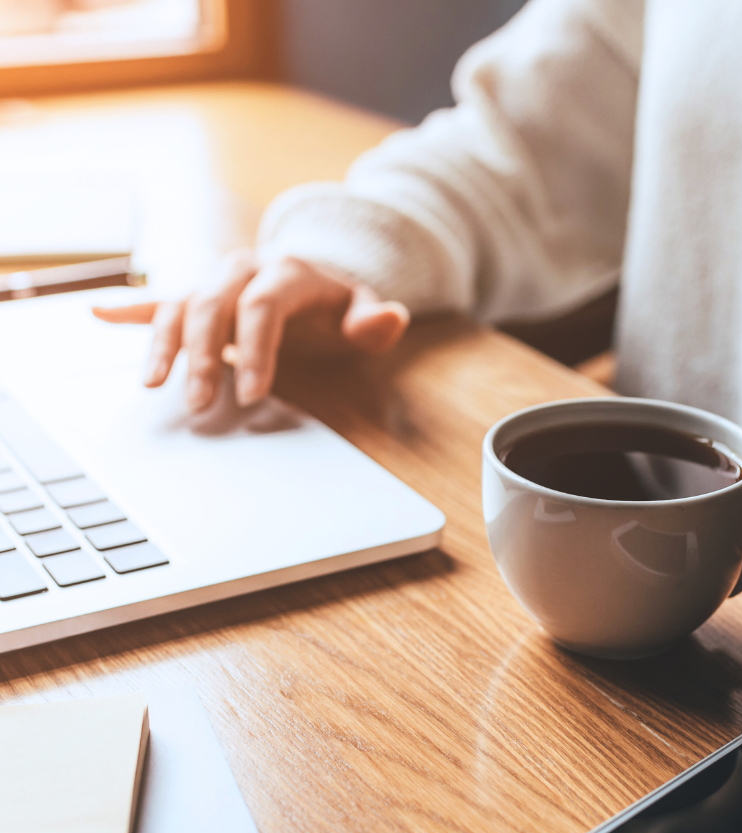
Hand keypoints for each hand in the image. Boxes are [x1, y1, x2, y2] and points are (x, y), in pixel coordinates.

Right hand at [93, 251, 409, 411]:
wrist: (313, 275)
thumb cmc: (337, 305)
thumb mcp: (363, 311)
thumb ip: (375, 320)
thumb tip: (391, 318)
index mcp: (287, 270)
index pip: (264, 307)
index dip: (256, 349)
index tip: (251, 394)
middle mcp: (243, 268)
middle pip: (213, 305)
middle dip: (204, 355)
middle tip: (201, 404)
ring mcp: (214, 279)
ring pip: (179, 303)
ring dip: (163, 344)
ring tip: (152, 384)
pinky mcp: (195, 292)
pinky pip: (159, 297)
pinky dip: (129, 307)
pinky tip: (98, 314)